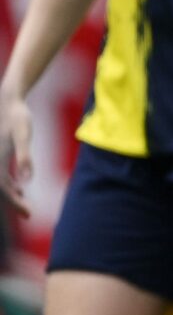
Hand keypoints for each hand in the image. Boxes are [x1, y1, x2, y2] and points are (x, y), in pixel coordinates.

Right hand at [0, 90, 32, 217]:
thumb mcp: (22, 136)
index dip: (14, 203)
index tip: (29, 214)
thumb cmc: (17, 117)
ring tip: (24, 202)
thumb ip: (24, 156)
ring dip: (11, 193)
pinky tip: (19, 184)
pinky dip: (8, 181)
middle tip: (28, 213)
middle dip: (13, 201)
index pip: (2, 189)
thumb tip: (27, 179)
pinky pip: (0, 172)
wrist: (8, 101)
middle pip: (0, 187)